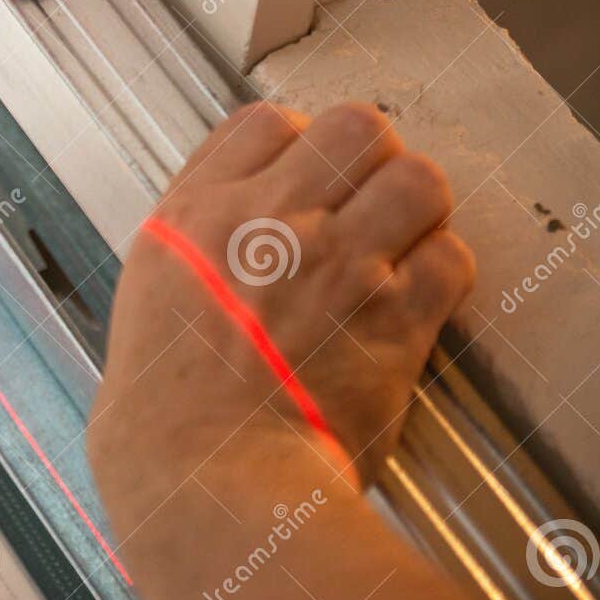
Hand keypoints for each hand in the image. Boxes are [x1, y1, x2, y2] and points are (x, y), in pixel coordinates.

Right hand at [92, 101, 474, 498]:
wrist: (206, 478)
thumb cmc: (164, 413)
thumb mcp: (147, 295)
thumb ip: (195, 242)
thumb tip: (235, 219)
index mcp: (197, 215)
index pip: (265, 121)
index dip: (298, 138)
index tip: (306, 168)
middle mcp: (270, 224)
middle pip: (354, 126)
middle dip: (370, 156)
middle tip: (365, 196)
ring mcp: (338, 265)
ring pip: (417, 178)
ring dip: (416, 206)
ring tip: (401, 239)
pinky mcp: (396, 318)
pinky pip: (451, 257)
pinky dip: (442, 273)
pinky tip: (416, 297)